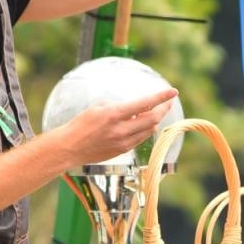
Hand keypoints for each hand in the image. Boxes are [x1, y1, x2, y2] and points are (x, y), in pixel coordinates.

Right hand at [60, 87, 178, 166]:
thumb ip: (119, 106)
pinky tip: (141, 124)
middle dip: (164, 109)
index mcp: (115, 114)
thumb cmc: (81, 124)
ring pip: (149, 130)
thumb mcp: (99, 107)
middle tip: (169, 102)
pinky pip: (140, 139)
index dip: (161, 97)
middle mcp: (122, 130)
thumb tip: (134, 109)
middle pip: (153, 119)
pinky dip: (144, 130)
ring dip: (154, 120)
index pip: (145, 104)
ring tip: (153, 111)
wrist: (70, 147)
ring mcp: (123, 142)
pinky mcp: (122, 151)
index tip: (173, 92)